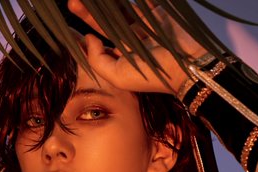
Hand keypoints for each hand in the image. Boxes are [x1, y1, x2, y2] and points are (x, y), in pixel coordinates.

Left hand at [67, 0, 205, 94]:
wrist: (188, 65)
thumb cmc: (152, 76)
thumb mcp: (118, 77)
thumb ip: (97, 60)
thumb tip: (87, 38)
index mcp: (121, 60)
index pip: (98, 44)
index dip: (83, 36)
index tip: (69, 28)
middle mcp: (131, 43)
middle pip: (105, 23)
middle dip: (88, 13)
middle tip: (72, 2)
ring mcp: (145, 27)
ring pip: (120, 9)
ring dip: (105, 2)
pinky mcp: (158, 13)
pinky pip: (142, 1)